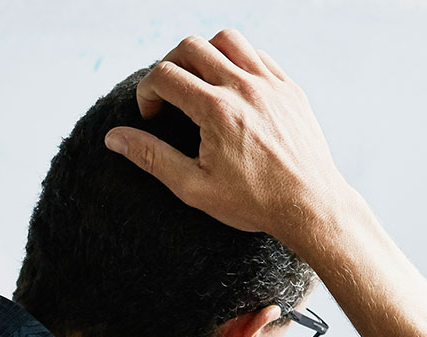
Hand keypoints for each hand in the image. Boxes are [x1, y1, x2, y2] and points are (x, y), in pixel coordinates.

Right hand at [104, 30, 353, 249]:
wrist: (312, 207)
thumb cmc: (255, 203)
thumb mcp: (195, 187)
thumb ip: (152, 157)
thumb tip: (114, 137)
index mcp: (217, 110)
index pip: (165, 75)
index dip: (147, 91)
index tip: (152, 114)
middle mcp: (245, 88)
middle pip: (191, 46)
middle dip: (170, 65)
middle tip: (170, 94)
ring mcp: (272, 85)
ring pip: (228, 39)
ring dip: (205, 53)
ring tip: (200, 81)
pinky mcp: (291, 90)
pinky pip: (259, 55)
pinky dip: (239, 61)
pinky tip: (232, 87)